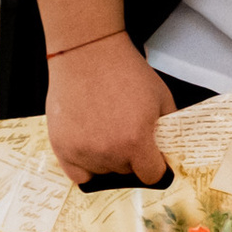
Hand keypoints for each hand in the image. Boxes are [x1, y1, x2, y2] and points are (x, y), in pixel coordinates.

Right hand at [45, 36, 174, 185]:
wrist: (87, 54)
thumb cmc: (125, 72)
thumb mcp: (162, 98)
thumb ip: (169, 130)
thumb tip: (170, 153)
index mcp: (136, 142)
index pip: (152, 176)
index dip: (156, 167)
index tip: (154, 158)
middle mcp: (108, 152)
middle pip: (127, 173)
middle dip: (132, 158)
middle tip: (127, 132)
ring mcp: (82, 152)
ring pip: (103, 172)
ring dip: (108, 160)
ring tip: (106, 131)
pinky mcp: (61, 147)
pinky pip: (78, 174)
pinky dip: (86, 166)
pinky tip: (91, 148)